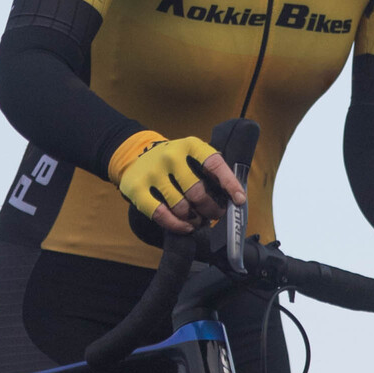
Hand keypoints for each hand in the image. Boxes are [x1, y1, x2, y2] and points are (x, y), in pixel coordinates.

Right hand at [114, 133, 247, 234]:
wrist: (134, 154)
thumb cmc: (173, 161)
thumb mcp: (191, 155)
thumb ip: (210, 171)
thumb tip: (234, 198)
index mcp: (189, 145)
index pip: (214, 163)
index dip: (229, 183)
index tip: (239, 200)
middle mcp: (170, 156)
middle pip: (197, 192)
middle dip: (210, 209)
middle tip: (214, 215)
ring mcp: (152, 172)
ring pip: (181, 207)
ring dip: (194, 219)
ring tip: (198, 221)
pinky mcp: (137, 189)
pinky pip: (161, 215)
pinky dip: (177, 225)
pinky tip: (185, 227)